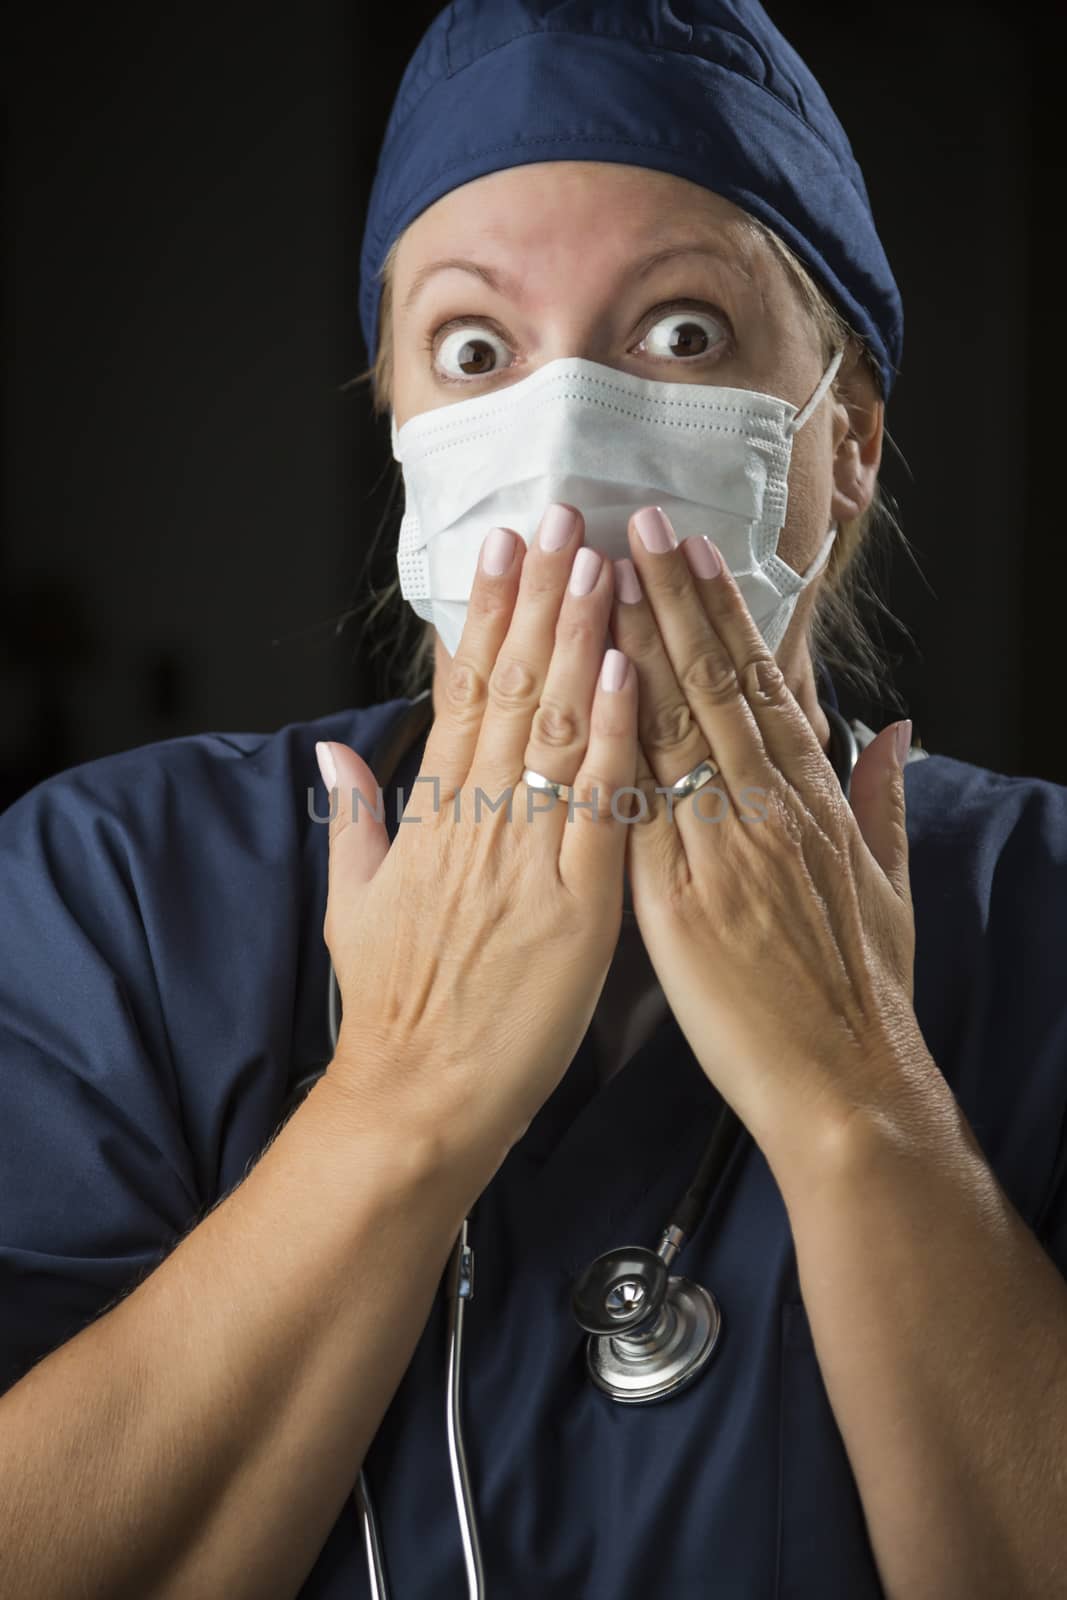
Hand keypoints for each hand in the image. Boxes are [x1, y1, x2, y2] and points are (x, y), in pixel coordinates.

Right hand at [316, 505, 635, 1183]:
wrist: (417, 1098)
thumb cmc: (392, 1006)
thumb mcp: (352, 904)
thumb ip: (351, 819)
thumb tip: (333, 754)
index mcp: (432, 818)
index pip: (462, 696)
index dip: (483, 617)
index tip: (499, 549)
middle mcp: (478, 823)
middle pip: (512, 692)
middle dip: (538, 599)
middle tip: (562, 517)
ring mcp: (527, 859)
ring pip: (558, 731)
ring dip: (581, 640)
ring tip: (600, 562)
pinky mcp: (577, 907)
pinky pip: (600, 808)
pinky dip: (616, 737)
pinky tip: (630, 671)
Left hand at [609, 506, 935, 1158]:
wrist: (848, 1086)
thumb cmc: (862, 993)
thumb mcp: (890, 887)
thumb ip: (883, 801)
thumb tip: (893, 731)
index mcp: (814, 804)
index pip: (763, 686)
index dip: (726, 615)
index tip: (694, 554)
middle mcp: (769, 811)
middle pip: (716, 686)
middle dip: (676, 600)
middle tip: (641, 523)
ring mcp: (723, 850)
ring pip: (677, 728)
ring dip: (639, 643)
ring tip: (608, 573)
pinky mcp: (680, 902)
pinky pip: (640, 806)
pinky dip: (615, 741)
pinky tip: (586, 691)